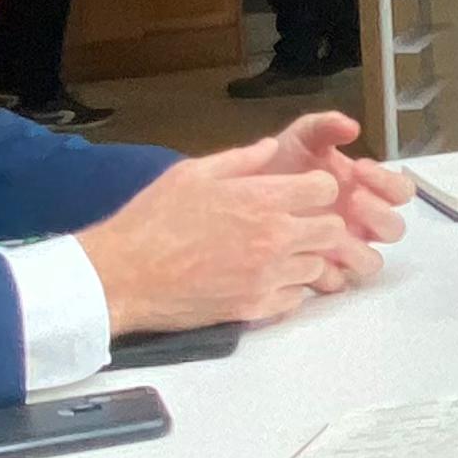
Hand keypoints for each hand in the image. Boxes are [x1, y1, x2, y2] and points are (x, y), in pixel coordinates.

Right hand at [71, 139, 357, 332]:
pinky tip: (265, 277)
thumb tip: (271, 148)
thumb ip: (241, 159)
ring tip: (277, 251)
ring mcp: (267, 278)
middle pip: (333, 230)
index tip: (300, 191)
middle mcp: (274, 239)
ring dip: (305, 256)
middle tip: (294, 221)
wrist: (124, 275)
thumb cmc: (153, 219)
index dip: (316, 187)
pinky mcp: (254, 309)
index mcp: (262, 199)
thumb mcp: (193, 172)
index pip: (325, 189)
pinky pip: (296, 299)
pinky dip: (288, 288)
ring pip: (318, 266)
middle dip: (319, 221)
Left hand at [267, 111, 412, 290]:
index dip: (388, 183)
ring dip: (359, 247)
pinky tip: (308, 252)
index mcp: (366, 190)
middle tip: (353, 198)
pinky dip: (328, 271)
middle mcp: (360, 222)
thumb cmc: (280, 165)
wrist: (242, 193)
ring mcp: (343, 250)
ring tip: (332, 229)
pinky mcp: (321, 273)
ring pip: (372, 262)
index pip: (400, 192)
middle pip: (394, 230)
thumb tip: (352, 127)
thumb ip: (326, 127)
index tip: (360, 168)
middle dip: (377, 213)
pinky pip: (337, 283)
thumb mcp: (302, 138)